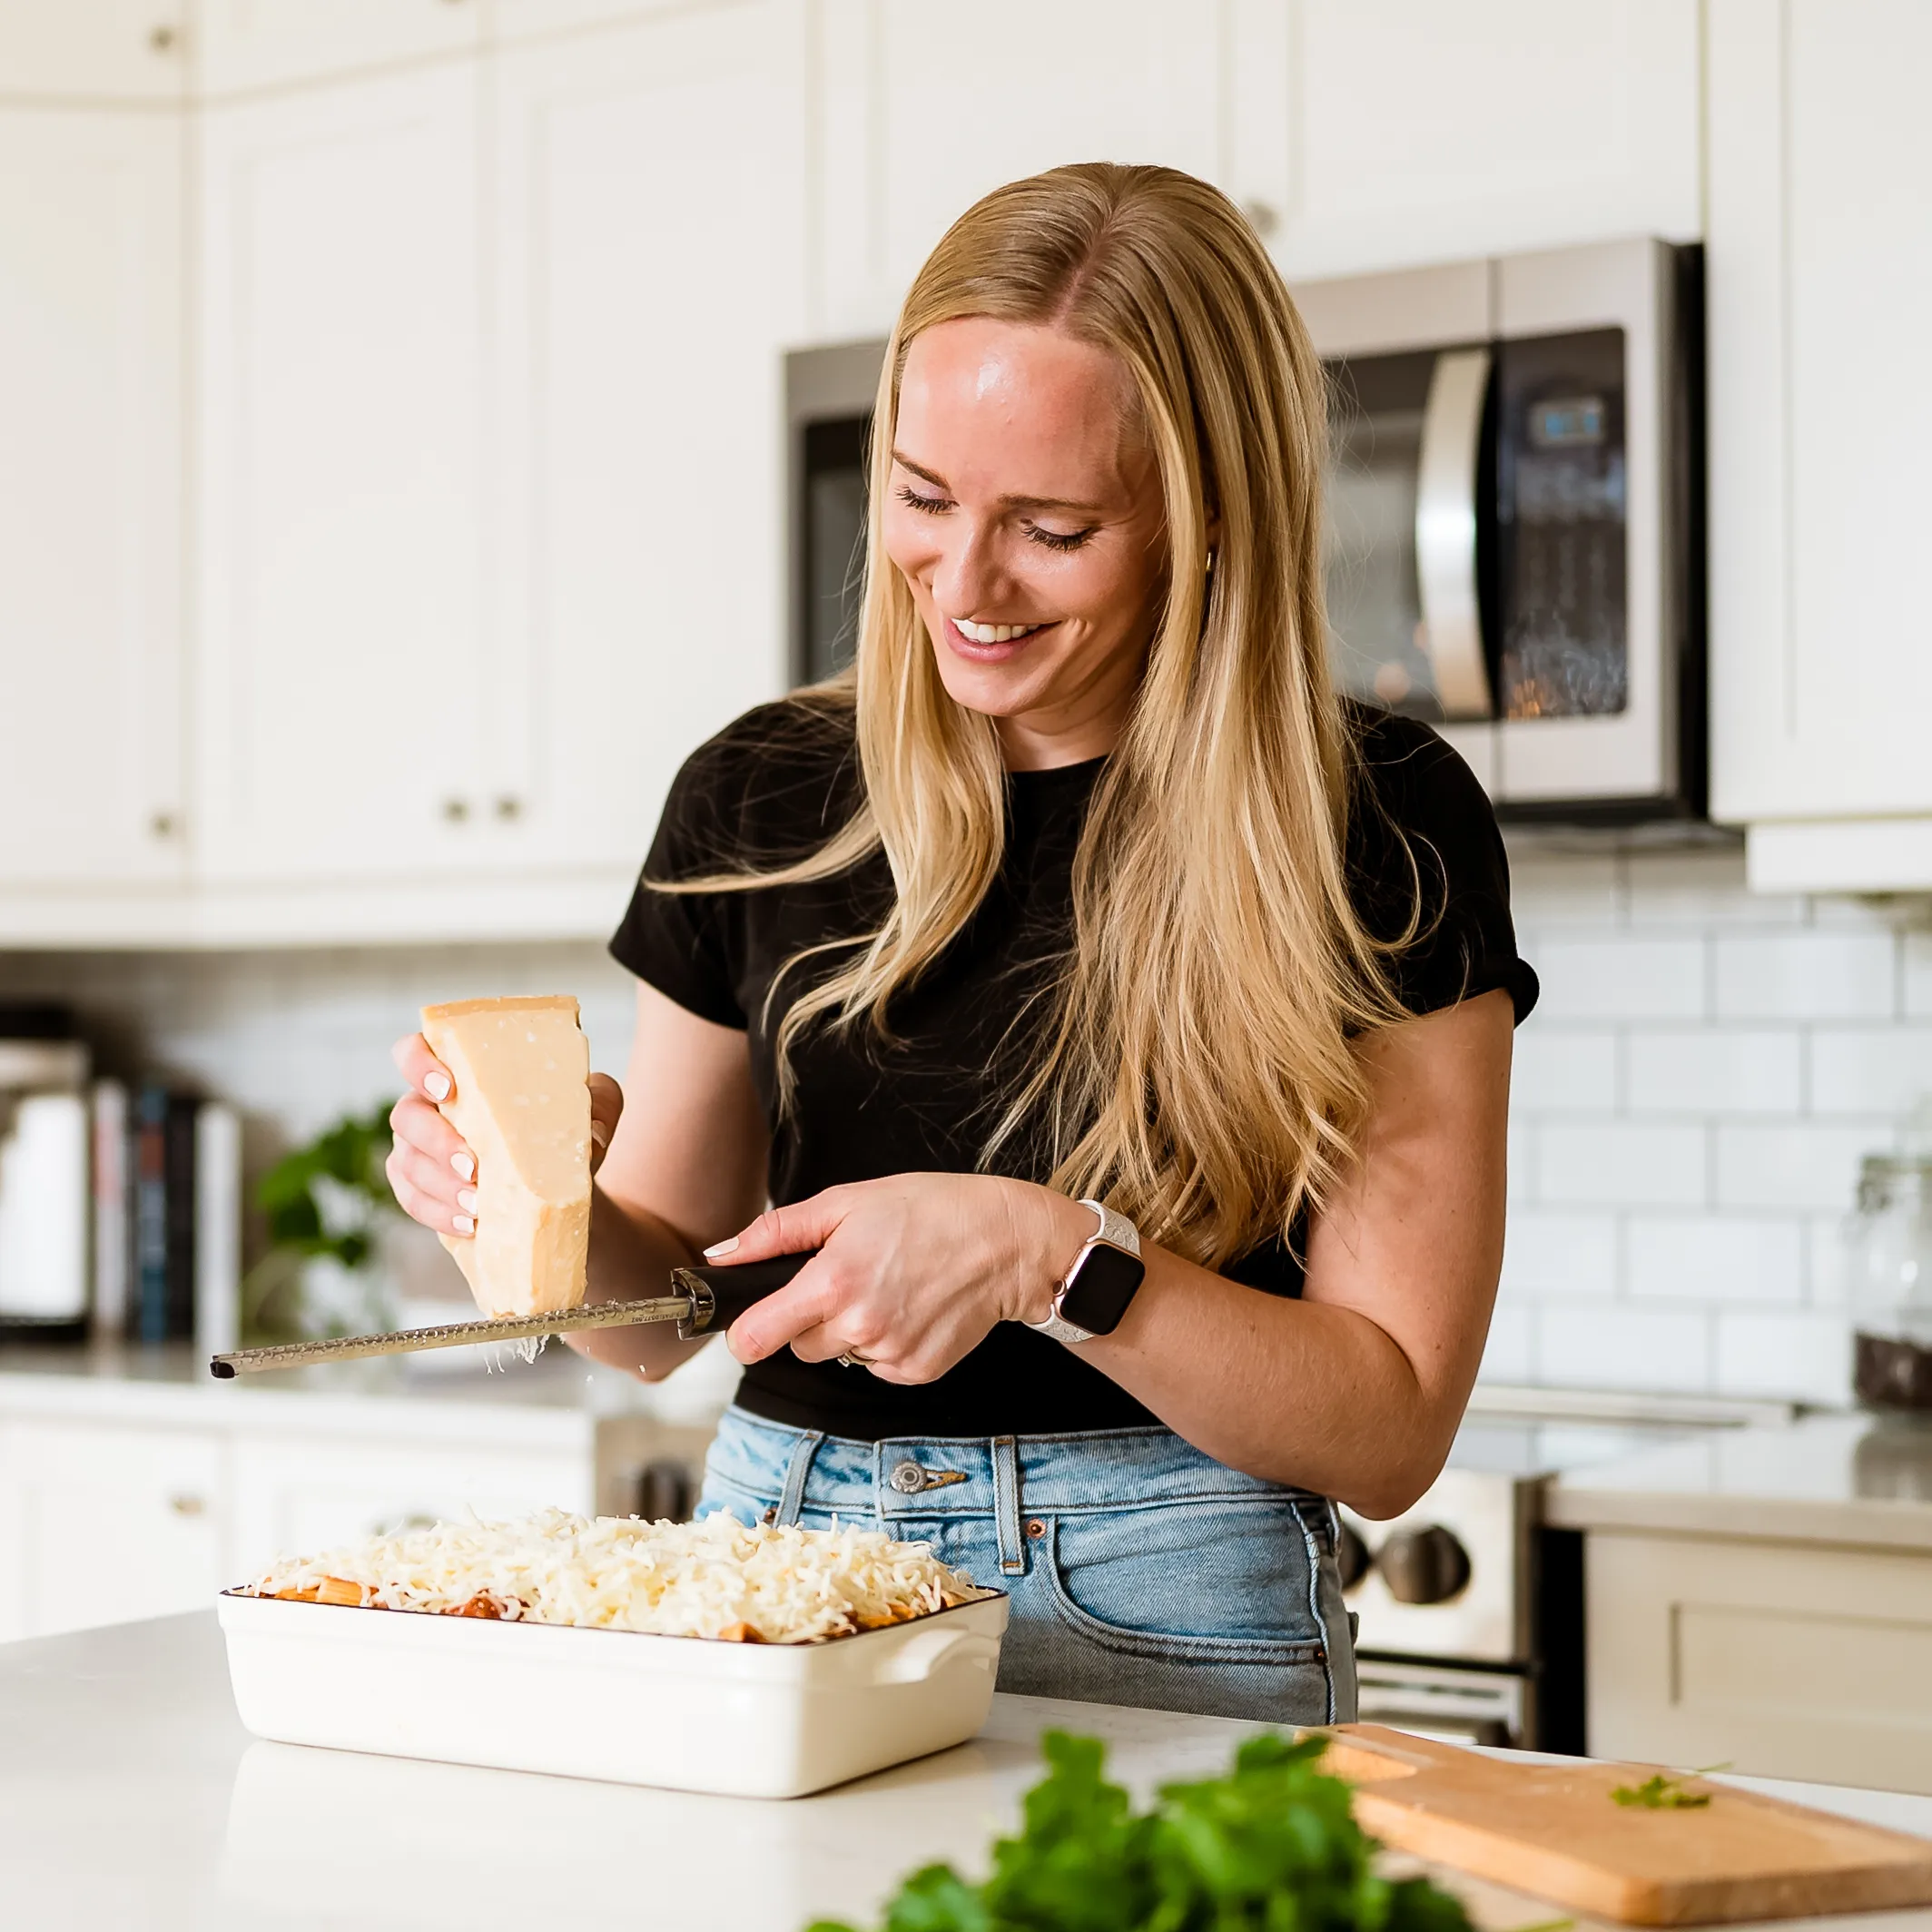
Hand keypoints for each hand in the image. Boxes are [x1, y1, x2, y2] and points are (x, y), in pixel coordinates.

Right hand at [385, 1031, 623, 1239]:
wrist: (566, 1192)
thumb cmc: (569, 1133)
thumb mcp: (596, 1109)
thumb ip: (599, 1101)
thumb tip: (593, 1132)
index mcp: (462, 1072)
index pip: (415, 1052)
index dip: (419, 1063)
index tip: (448, 1087)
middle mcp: (431, 1107)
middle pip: (406, 1115)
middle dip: (435, 1140)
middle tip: (473, 1165)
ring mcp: (419, 1150)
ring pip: (407, 1163)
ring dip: (440, 1185)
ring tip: (477, 1203)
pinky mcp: (421, 1190)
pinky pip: (414, 1202)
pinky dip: (439, 1214)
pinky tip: (469, 1223)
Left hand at [711, 1174, 1092, 1382]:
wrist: (1007, 1242)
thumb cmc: (929, 1210)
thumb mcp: (847, 1202)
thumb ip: (776, 1233)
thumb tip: (722, 1256)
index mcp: (832, 1282)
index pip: (755, 1338)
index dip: (747, 1330)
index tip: (755, 1320)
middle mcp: (858, 1327)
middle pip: (798, 1346)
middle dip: (810, 1318)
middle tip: (849, 1278)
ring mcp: (889, 1354)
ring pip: (839, 1356)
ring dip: (850, 1330)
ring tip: (888, 1287)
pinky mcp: (916, 1372)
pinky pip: (877, 1366)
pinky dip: (886, 1343)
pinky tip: (911, 1308)